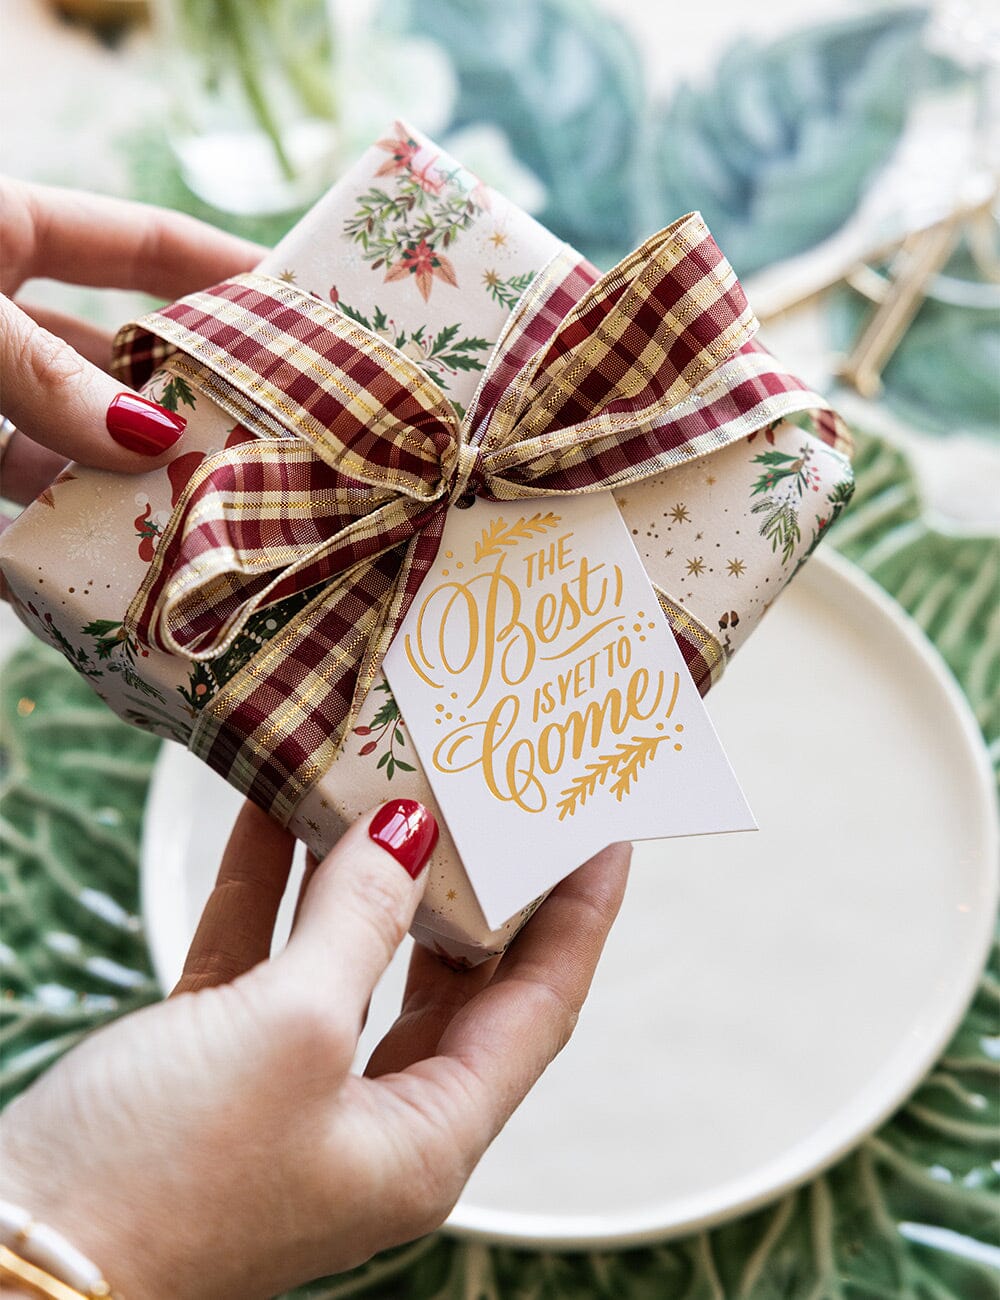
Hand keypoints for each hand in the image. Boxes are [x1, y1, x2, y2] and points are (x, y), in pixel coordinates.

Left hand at [0, 178, 261, 507]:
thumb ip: (42, 370)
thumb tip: (152, 438)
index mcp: (1, 227)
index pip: (139, 243)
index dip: (221, 272)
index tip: (302, 314)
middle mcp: (0, 308)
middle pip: (119, 346)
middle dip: (187, 390)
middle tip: (265, 431)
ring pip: (76, 422)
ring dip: (132, 464)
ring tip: (203, 498)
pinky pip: (23, 473)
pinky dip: (65, 507)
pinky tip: (112, 535)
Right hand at [0, 800, 629, 1298]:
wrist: (14, 1263)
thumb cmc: (165, 1174)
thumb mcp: (287, 1031)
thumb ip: (358, 925)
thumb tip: (408, 834)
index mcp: (425, 1137)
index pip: (539, 1007)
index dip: (579, 918)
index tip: (605, 835)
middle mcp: (373, 1118)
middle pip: (455, 980)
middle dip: (476, 886)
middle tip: (499, 797)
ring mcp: (294, 1090)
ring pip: (355, 960)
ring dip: (364, 874)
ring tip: (390, 781)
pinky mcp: (220, 1065)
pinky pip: (267, 958)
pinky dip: (274, 888)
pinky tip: (272, 810)